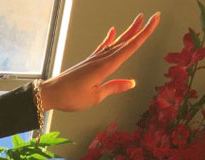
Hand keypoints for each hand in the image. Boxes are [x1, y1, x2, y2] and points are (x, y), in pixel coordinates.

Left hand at [40, 12, 160, 112]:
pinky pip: (101, 47)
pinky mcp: (88, 62)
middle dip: (140, 29)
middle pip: (125, 41)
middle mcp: (101, 59)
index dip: (144, 34)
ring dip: (128, 32)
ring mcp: (93, 59)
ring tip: (137, 21)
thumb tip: (131, 83)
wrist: (50, 93)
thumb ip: (113, 88)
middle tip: (153, 16)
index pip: (130, 47)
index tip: (154, 20)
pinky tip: (112, 32)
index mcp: (106, 66)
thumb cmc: (70, 97)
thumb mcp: (95, 97)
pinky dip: (108, 39)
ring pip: (115, 43)